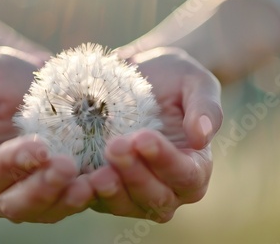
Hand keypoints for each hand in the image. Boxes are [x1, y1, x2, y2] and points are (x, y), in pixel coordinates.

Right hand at [0, 47, 93, 222]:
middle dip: (41, 187)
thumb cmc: (0, 80)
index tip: (39, 147)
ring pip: (41, 211)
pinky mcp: (52, 196)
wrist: (31, 83)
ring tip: (90, 182)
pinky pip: (65, 205)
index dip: (9, 164)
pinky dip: (83, 198)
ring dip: (65, 199)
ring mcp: (22, 198)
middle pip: (12, 202)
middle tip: (67, 165)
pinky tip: (102, 182)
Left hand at [88, 47, 222, 222]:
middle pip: (156, 198)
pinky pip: (95, 199)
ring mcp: (133, 192)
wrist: (138, 75)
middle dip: (135, 175)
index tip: (144, 137)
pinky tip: (73, 176)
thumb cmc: (173, 79)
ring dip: (110, 191)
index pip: (187, 176)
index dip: (166, 161)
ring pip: (125, 205)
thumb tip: (204, 136)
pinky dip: (85, 192)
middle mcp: (167, 187)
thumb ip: (205, 108)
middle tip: (115, 146)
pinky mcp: (104, 188)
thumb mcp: (195, 83)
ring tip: (96, 172)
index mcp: (194, 167)